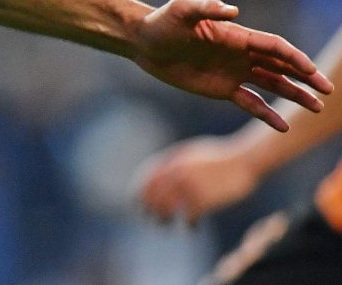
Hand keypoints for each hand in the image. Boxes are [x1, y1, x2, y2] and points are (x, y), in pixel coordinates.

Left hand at [133, 0, 332, 130]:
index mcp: (238, 36)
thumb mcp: (181, 11)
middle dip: (305, 77)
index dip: (294, 58)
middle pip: (281, 65)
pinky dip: (266, 114)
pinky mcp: (222, 89)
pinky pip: (251, 102)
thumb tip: (233, 9)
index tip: (311, 71)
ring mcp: (234, 72)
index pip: (274, 47)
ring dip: (294, 95)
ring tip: (316, 108)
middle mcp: (241, 54)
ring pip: (273, 84)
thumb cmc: (162, 23)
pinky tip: (282, 127)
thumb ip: (206, 8)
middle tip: (327, 91)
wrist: (144, 43)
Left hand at [136, 135, 260, 223]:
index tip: (136, 203)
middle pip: (153, 195)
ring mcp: (189, 186)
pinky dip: (189, 224)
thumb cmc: (220, 157)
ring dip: (162, 218)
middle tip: (149, 217)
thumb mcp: (192, 153)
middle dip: (148, 208)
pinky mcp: (204, 200)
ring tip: (163, 223)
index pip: (146, 178)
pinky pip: (189, 217)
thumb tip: (158, 174)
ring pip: (166, 208)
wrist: (244, 160)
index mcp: (173, 160)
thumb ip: (175, 162)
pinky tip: (193, 227)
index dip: (138, 192)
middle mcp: (177, 173)